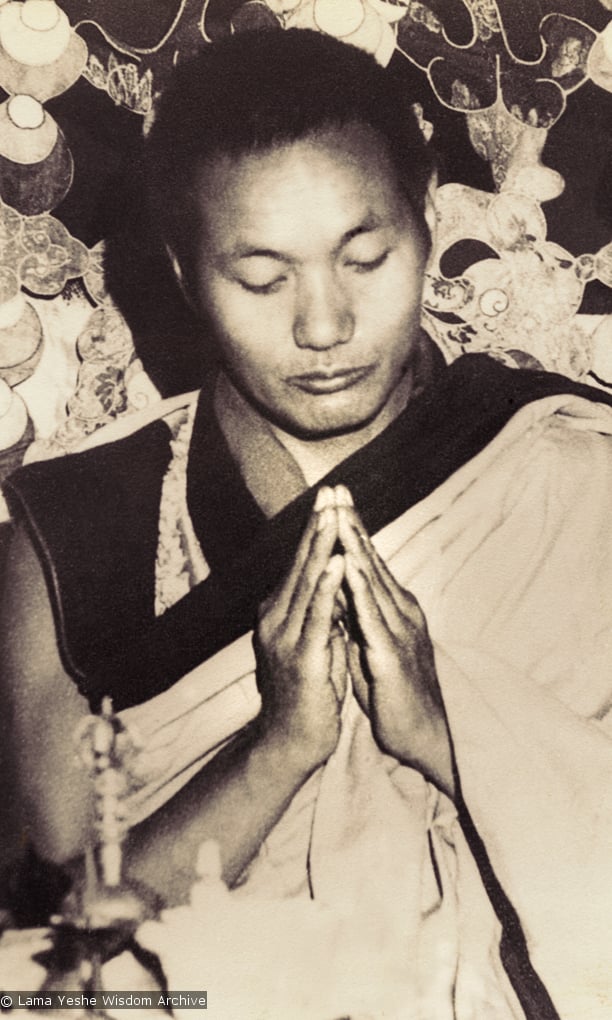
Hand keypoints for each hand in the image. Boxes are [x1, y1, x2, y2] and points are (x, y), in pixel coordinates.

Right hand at [254, 487, 345, 775]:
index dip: (317, 528)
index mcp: (281, 612)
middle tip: (331, 490)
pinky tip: (337, 563)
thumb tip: (336, 585)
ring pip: (307, 582)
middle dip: (319, 524)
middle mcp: (276, 618)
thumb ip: (322, 613)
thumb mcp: (315, 643)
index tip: (331, 496)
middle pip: (301, 563)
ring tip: (334, 515)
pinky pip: (317, 616)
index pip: (301, 562)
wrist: (290, 742)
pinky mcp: (301, 659)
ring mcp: (285, 637)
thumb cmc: (309, 693)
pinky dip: (327, 587)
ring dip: (322, 546)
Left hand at [336, 487, 454, 796]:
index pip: (368, 561)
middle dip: (352, 523)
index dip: (351, 529)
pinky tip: (348, 567)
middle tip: (337, 488)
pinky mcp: (393, 655)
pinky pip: (372, 617)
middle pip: (371, 560)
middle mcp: (400, 611)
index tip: (335, 498)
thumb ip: (356, 617)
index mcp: (392, 609)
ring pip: (372, 580)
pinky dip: (359, 590)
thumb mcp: (368, 645)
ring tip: (339, 516)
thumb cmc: (393, 692)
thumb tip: (338, 592)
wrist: (421, 735)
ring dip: (355, 546)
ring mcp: (399, 631)